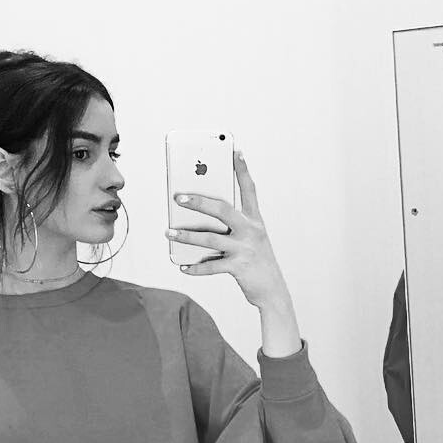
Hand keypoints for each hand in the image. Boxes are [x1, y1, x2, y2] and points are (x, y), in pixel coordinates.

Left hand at [166, 150, 290, 308]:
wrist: (273, 291)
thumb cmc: (256, 261)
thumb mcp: (249, 239)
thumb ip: (230, 228)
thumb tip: (198, 222)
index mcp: (255, 220)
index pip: (249, 190)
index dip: (242, 170)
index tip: (235, 151)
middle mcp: (251, 231)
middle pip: (222, 209)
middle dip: (198, 202)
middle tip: (178, 197)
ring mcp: (245, 249)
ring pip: (210, 238)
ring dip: (186, 236)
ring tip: (169, 233)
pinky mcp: (238, 267)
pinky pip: (211, 266)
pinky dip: (195, 268)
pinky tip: (182, 266)